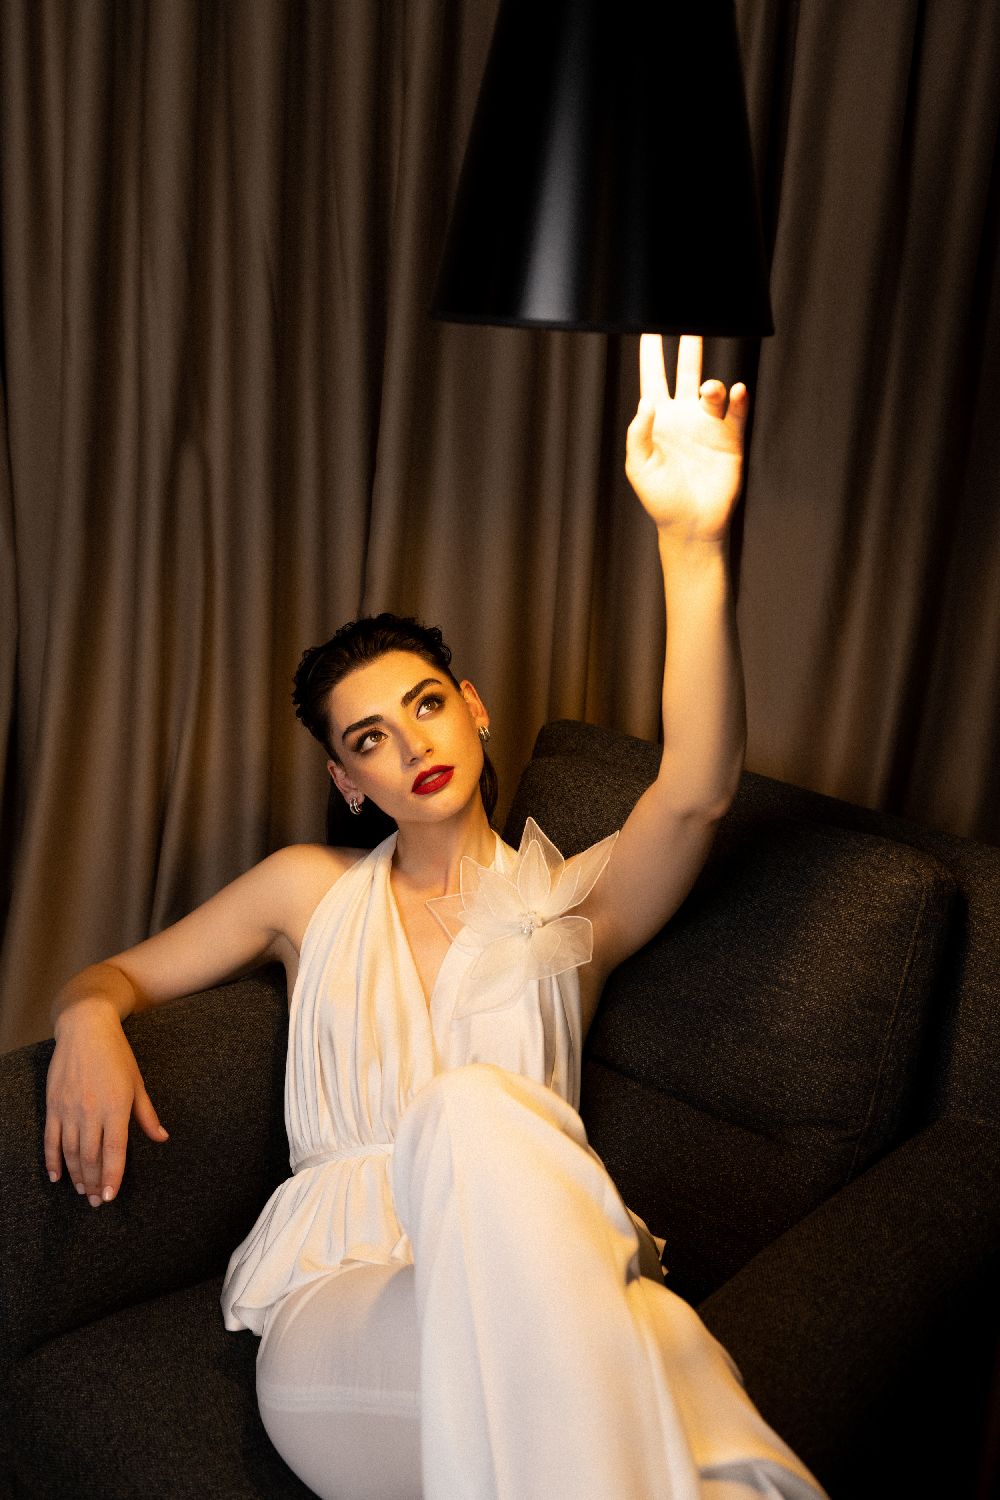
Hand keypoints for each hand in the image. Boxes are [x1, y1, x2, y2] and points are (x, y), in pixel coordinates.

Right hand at [44, 1000, 167, 1206]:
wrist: (85, 1029)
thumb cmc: (117, 1055)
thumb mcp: (137, 1083)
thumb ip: (147, 1115)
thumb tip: (162, 1138)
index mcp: (116, 1107)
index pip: (114, 1151)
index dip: (113, 1177)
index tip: (111, 1196)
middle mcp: (91, 1112)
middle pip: (90, 1157)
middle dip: (95, 1183)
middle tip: (97, 1202)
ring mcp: (69, 1109)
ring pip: (70, 1152)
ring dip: (77, 1176)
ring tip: (83, 1192)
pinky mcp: (53, 1105)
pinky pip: (51, 1139)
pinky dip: (53, 1160)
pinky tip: (57, 1176)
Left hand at [625, 333, 748, 541]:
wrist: (691, 525)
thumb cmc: (659, 499)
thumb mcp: (639, 467)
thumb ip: (638, 434)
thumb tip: (646, 401)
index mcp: (657, 419)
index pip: (653, 377)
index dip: (651, 353)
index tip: (649, 325)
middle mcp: (684, 415)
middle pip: (686, 371)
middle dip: (690, 346)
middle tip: (692, 319)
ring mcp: (708, 425)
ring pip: (712, 391)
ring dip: (712, 385)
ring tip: (711, 389)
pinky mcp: (730, 438)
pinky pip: (735, 413)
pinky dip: (736, 401)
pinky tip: (735, 393)